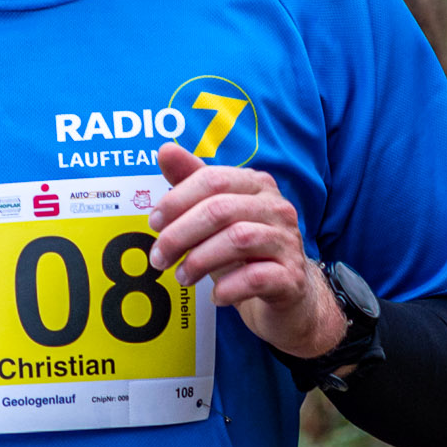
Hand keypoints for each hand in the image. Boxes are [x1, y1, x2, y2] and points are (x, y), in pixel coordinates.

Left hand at [147, 143, 347, 358]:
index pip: (212, 179)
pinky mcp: (292, 277)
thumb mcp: (215, 218)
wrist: (288, 295)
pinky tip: (216, 296)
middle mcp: (277, 207)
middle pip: (220, 209)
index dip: (176, 200)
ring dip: (199, 261)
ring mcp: (288, 241)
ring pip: (238, 239)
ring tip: (182, 277)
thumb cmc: (245, 252)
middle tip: (158, 258)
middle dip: (180, 234)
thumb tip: (166, 150)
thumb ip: (192, 184)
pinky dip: (228, 288)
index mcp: (257, 185)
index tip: (154, 224)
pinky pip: (256, 277)